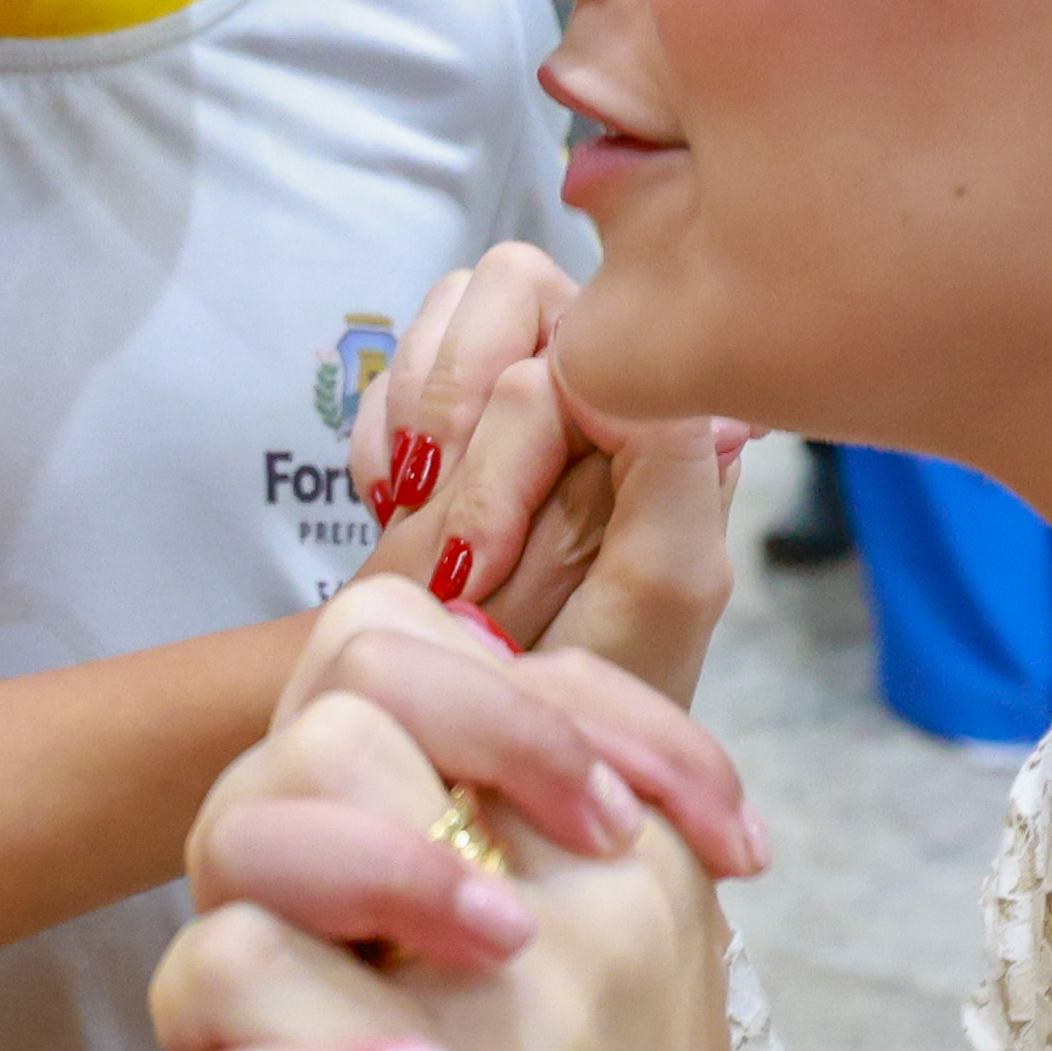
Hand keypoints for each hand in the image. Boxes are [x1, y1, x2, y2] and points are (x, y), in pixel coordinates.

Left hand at [156, 706, 788, 1050]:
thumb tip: (347, 723)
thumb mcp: (584, 1014)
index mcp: (639, 864)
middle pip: (333, 717)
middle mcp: (595, 911)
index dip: (353, 713)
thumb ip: (486, 862)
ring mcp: (523, 1024)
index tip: (392, 853)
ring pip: (264, 834)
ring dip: (229, 957)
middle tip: (311, 969)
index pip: (437, 641)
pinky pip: (240, 989)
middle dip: (267, 830)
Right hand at [354, 247, 742, 702]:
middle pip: (511, 289)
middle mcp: (598, 391)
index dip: (526, 413)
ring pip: (449, 317)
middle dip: (459, 411)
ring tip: (422, 517)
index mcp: (670, 410)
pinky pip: (392, 377)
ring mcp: (517, 411)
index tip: (491, 538)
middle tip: (450, 540)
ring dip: (422, 421)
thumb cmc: (608, 685)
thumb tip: (606, 356)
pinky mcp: (450, 438)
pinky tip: (397, 512)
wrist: (504, 761)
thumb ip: (668, 456)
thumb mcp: (668, 581)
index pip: (590, 320)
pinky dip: (381, 447)